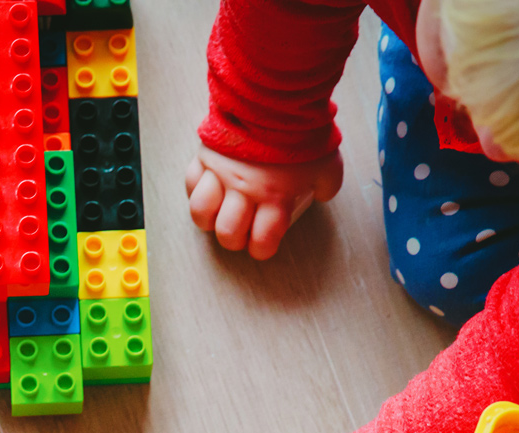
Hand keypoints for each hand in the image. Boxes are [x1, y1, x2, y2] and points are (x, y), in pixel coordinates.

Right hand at [184, 146, 344, 259]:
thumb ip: (327, 184)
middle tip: (240, 231)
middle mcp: (244, 192)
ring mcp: (222, 174)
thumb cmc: (302, 130)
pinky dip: (196, 191)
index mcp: (274, 198)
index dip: (262, 250)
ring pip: (202, 212)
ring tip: (217, 214)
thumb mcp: (328, 162)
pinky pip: (191, 182)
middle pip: (228, 233)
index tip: (263, 244)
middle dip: (234, 239)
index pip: (262, 242)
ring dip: (209, 220)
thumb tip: (322, 194)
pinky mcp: (206, 155)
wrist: (275, 96)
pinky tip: (207, 189)